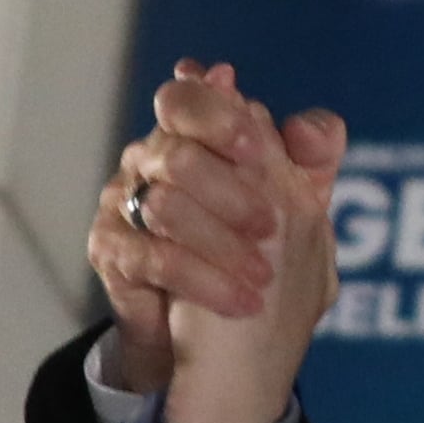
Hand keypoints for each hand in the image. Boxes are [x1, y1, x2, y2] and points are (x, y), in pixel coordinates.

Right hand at [86, 59, 342, 397]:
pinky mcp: (110, 249)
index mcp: (189, 130)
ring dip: (221, 243)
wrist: (219, 323)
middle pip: (175, 154)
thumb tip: (302, 126)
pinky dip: (206, 280)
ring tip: (263, 275)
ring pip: (163, 206)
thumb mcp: (301, 198)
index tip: (256, 148)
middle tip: (270, 226)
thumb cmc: (258, 243)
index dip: (218, 117)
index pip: (185, 99)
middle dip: (229, 190)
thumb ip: (313, 155)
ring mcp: (121, 200)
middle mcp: (147, 157)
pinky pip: (155, 258)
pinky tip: (242, 301)